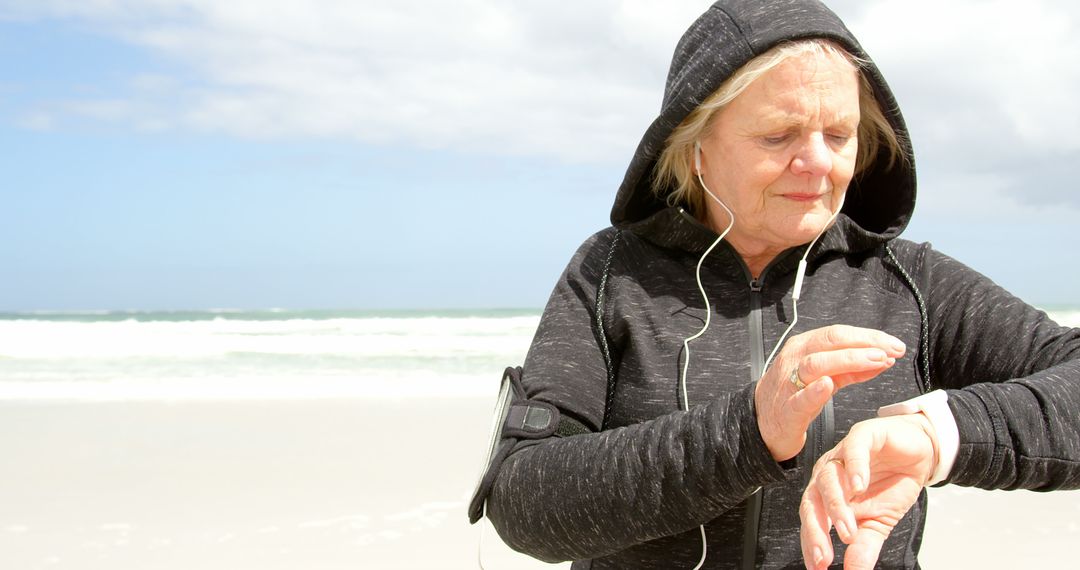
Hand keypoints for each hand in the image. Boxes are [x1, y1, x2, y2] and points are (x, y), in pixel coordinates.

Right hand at [755, 325, 905, 460]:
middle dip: (865, 343)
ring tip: (877, 360)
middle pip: (830, 341)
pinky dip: (814, 391)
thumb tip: (884, 357)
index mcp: (803, 347)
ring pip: (816, 363)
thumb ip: (852, 369)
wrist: (761, 424)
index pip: (838, 333)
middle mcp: (794, 359)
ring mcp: (788, 383)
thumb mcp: (825, 376)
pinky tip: (828, 385)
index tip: (895, 344)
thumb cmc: (793, 396)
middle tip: (892, 350)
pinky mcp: (786, 410)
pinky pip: (799, 398)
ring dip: (849, 360)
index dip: (869, 336)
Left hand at [799, 414, 936, 569]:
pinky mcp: (862, 436)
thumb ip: (864, 545)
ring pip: (828, 476)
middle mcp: (828, 474)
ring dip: (836, 505)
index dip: (812, 543)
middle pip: (812, 500)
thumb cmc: (892, 484)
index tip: (818, 567)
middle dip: (816, 530)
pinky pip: (853, 450)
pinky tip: (859, 485)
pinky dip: (854, 468)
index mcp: (827, 494)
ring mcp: (842, 454)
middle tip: (825, 556)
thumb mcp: (879, 522)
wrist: (919, 454)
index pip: (812, 519)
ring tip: (848, 530)